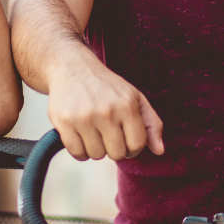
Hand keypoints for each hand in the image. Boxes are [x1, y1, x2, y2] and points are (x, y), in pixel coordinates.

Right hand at [47, 51, 163, 160]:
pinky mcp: (64, 122)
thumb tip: (159, 151)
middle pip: (116, 153)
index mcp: (127, 105)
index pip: (136, 145)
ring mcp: (84, 117)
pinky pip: (77, 153)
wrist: (72, 68)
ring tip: (93, 131)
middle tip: (107, 133)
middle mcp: (107, 111)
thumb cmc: (107, 87)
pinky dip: (79, 150)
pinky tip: (80, 135)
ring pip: (96, 155)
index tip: (124, 138)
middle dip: (113, 147)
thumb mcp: (134, 97)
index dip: (132, 147)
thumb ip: (151, 123)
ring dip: (95, 148)